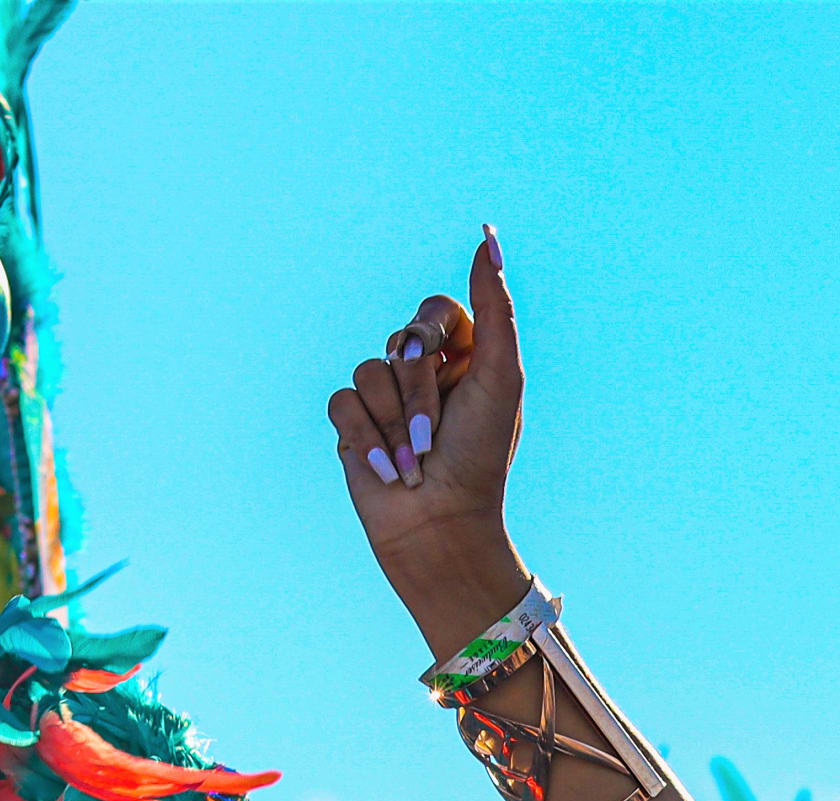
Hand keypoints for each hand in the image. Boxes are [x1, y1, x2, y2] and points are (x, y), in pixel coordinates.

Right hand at [327, 227, 531, 658]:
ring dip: (394, 422)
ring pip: (367, 370)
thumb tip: (487, 236)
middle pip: (399, 339)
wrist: (441, 526)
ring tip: (416, 461)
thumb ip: (494, 307)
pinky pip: (341, 401)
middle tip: (436, 436)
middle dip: (418, 391)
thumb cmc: (479, 457)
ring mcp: (386, 397)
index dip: (434, 337)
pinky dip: (366, 437)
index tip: (450, 369)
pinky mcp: (354, 423)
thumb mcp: (498, 376)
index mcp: (465, 357)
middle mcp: (425, 372)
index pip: (435, 310)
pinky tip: (388, 470)